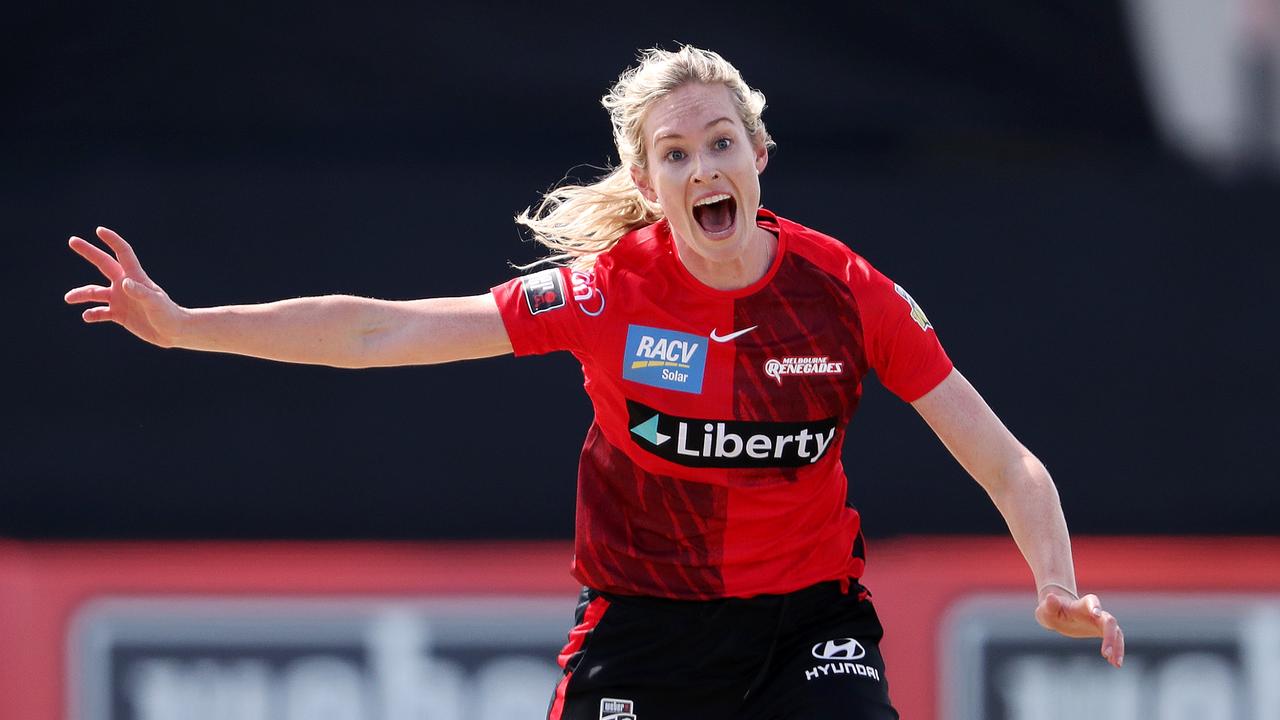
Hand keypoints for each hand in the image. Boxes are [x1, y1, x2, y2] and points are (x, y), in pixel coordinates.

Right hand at [65, 227, 184, 346]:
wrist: (173, 332)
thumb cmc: (167, 314)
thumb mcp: (155, 302)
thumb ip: (140, 292)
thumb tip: (124, 282)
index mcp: (135, 277)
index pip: (123, 253)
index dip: (112, 241)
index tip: (99, 230)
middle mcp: (125, 285)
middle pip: (103, 264)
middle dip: (89, 252)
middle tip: (72, 240)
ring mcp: (121, 299)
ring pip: (96, 292)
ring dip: (82, 294)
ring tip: (68, 298)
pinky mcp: (120, 315)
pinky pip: (101, 312)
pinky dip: (92, 313)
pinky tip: (86, 316)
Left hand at [1035, 590, 1123, 667]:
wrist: (1057, 615)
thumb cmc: (1051, 610)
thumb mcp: (1047, 609)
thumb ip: (1050, 605)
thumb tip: (1051, 597)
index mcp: (1081, 605)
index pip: (1092, 601)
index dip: (1095, 606)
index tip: (1096, 615)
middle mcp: (1095, 612)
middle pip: (1109, 620)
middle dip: (1110, 636)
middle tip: (1105, 654)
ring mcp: (1100, 622)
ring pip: (1116, 632)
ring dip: (1118, 647)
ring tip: (1116, 664)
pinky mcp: (1102, 631)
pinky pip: (1116, 640)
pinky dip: (1117, 651)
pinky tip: (1114, 663)